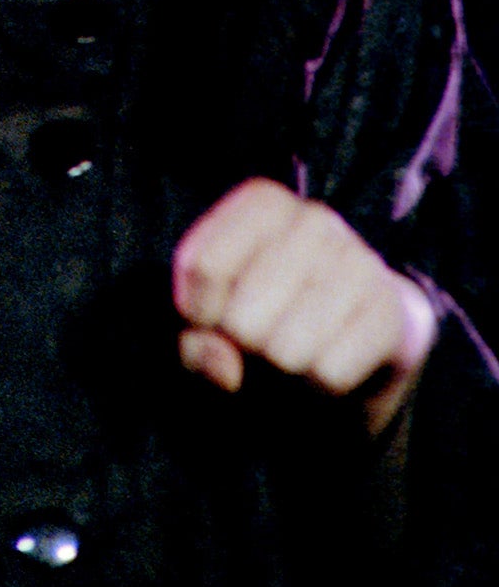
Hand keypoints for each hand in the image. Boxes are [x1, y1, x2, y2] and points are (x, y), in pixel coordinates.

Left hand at [172, 177, 437, 436]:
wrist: (353, 332)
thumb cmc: (265, 312)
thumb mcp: (214, 319)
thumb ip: (197, 342)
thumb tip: (225, 368)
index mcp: (264, 202)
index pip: (202, 266)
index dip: (196, 311)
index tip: (209, 316)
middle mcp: (314, 219)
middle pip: (242, 318)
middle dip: (242, 346)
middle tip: (260, 336)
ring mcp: (360, 261)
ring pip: (286, 350)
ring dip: (281, 368)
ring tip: (293, 348)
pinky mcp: (390, 311)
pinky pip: (330, 373)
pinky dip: (319, 384)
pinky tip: (327, 360)